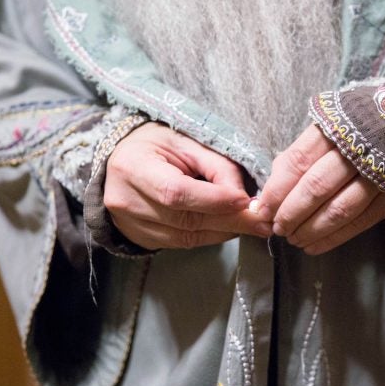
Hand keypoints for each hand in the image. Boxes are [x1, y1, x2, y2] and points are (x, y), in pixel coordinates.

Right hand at [104, 122, 271, 249]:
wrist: (121, 159)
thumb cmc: (157, 144)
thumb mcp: (187, 142)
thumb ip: (217, 166)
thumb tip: (245, 198)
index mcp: (133, 167)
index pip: (177, 192)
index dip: (215, 200)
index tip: (247, 201)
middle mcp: (126, 201)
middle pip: (185, 220)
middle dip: (230, 221)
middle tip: (263, 221)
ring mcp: (129, 225)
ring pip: (186, 237)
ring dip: (224, 231)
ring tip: (252, 224)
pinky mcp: (139, 238)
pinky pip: (181, 243)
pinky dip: (209, 236)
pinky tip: (227, 227)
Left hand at [258, 124, 384, 254]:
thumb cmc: (371, 121)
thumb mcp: (337, 122)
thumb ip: (306, 150)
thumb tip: (274, 183)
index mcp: (339, 126)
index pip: (299, 161)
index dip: (277, 189)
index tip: (261, 209)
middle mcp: (360, 149)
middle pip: (317, 187)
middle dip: (291, 213)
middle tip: (276, 228)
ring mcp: (382, 174)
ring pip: (339, 209)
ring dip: (311, 229)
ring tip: (293, 239)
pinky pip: (361, 222)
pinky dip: (335, 237)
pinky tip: (315, 246)